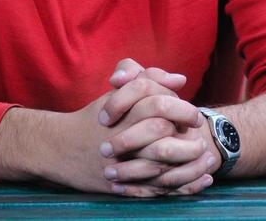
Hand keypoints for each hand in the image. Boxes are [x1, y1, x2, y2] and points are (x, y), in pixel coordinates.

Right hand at [0, 62, 206, 196]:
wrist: (60, 148)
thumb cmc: (95, 117)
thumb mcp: (117, 92)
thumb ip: (148, 78)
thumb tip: (179, 80)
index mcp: (123, 110)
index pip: (158, 103)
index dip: (181, 109)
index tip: (195, 116)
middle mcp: (122, 134)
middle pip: (161, 131)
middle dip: (186, 135)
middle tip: (200, 139)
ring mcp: (120, 161)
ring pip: (160, 162)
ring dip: (189, 163)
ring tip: (206, 160)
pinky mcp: (120, 183)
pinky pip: (155, 187)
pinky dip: (182, 186)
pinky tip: (200, 182)